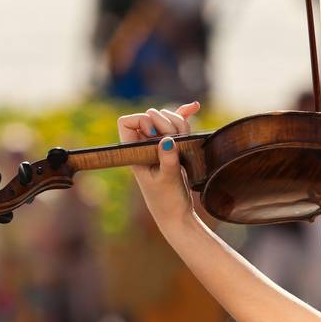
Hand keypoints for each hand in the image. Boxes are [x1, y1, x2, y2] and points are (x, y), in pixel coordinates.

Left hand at [117, 102, 200, 223]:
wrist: (176, 214)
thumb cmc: (167, 200)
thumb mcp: (168, 180)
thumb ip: (167, 159)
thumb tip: (166, 140)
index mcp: (133, 151)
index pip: (126, 122)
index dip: (141, 121)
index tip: (154, 133)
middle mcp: (143, 145)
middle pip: (150, 116)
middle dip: (165, 122)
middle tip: (174, 140)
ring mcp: (157, 144)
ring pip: (166, 119)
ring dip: (178, 123)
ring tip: (186, 140)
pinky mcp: (171, 146)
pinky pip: (176, 125)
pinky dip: (183, 116)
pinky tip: (193, 107)